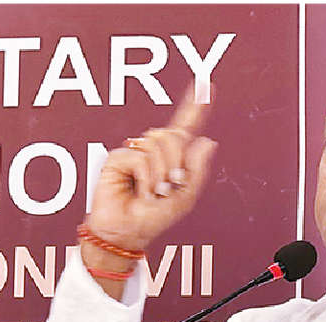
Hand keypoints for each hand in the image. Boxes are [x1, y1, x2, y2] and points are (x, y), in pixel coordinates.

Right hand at [86, 92, 217, 251]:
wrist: (127, 232)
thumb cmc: (152, 217)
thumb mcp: (184, 198)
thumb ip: (197, 170)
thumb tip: (207, 141)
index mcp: (172, 157)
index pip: (185, 128)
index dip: (196, 107)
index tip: (207, 85)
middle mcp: (153, 150)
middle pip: (173, 136)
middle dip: (176, 163)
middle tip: (168, 188)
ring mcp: (135, 151)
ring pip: (158, 145)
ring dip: (161, 175)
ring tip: (152, 193)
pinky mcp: (118, 158)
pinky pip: (140, 158)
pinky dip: (145, 179)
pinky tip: (139, 192)